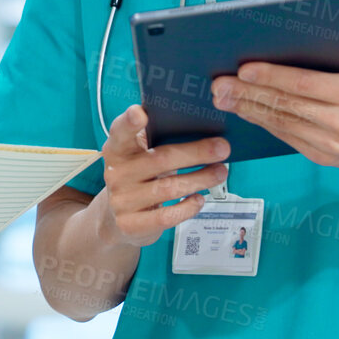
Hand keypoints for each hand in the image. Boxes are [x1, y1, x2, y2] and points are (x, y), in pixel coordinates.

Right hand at [98, 103, 230, 248]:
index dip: (129, 122)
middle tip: (222, 148)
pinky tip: (199, 199)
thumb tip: (204, 129)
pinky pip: (167, 216)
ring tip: (220, 172)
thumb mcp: (142, 157)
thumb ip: (160, 142)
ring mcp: (121, 201)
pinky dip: (188, 207)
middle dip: (195, 153)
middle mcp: (116, 173)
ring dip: (200, 179)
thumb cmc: (140, 178)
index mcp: (117, 149)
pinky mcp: (131, 224)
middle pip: (159, 159)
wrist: (119, 220)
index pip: (120, 131)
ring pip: (168, 188)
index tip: (141, 113)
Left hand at [211, 25, 338, 172]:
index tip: (244, 69)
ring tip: (224, 98)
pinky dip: (264, 124)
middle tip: (220, 84)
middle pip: (286, 105)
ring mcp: (332, 144)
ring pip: (282, 124)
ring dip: (249, 110)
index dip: (271, 77)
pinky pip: (287, 138)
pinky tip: (246, 111)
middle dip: (249, 94)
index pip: (304, 83)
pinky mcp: (323, 157)